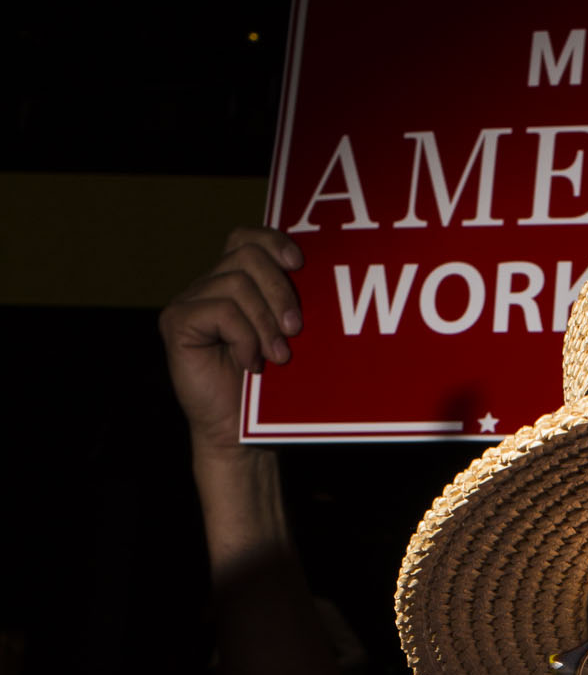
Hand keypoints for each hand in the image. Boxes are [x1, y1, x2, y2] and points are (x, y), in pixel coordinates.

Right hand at [158, 227, 303, 458]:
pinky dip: (243, 337)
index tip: (300, 265)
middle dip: (279, 290)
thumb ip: (290, 307)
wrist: (239, 435)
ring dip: (265, 322)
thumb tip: (322, 275)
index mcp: (234, 283)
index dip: (273, 242)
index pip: (247, 239)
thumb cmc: (267, 391)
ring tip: (278, 356)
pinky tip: (250, 363)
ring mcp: (189, 302)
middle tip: (295, 329)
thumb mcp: (286, 340)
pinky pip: (220, 311)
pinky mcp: (177, 323)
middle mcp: (208, 286)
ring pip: (236, 284)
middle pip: (246, 256)